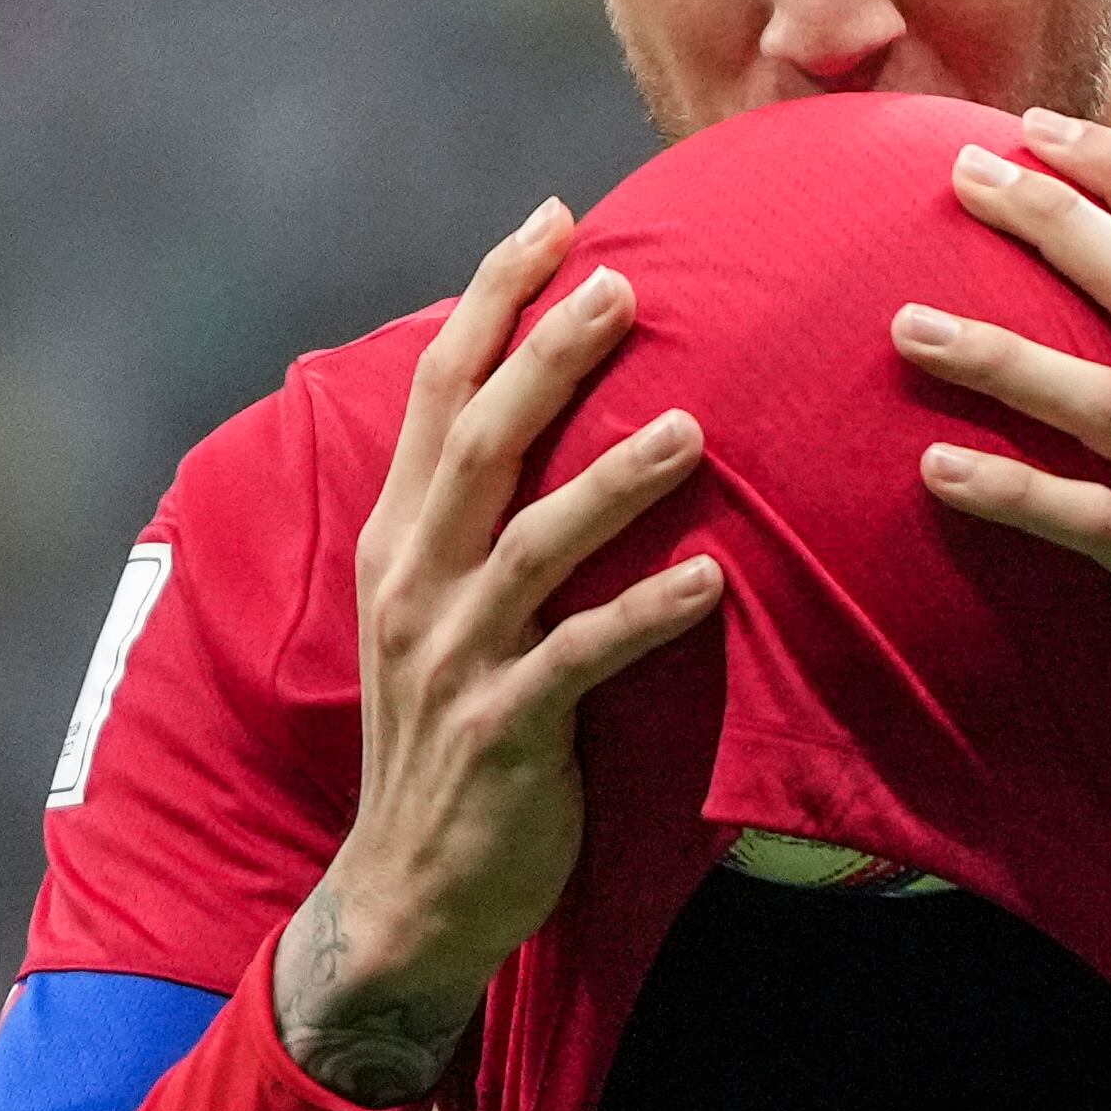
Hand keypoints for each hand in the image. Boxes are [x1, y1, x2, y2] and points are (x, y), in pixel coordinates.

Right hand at [277, 201, 723, 1101]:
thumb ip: (483, 511)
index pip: (439, 392)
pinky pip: (578, 662)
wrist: (410, 889)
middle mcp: (413, 582)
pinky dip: (642, 617)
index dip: (492, 301)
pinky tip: (710, 582)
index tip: (554, 220)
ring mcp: (453, 659)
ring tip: (693, 430)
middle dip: (550, 357)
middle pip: (479, 444)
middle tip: (626, 284)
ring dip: (612, 483)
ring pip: (531, 546)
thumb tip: (545, 401)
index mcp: (399, 536)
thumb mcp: (443, 606)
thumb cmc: (454, 729)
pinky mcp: (503, 732)